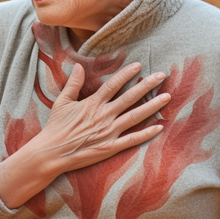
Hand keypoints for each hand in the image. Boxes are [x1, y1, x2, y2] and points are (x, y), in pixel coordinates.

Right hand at [30, 62, 168, 175]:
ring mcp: (109, 132)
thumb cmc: (56, 127)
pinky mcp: (111, 147)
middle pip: (130, 97)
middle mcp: (104, 116)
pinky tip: (160, 127)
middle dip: (147, 85)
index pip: (114, 85)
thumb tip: (80, 66)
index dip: (127, 74)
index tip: (139, 66)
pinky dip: (147, 133)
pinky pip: (132, 139)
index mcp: (92, 103)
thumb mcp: (62, 102)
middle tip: (161, 75)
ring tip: (167, 97)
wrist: (52, 153)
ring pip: (135, 116)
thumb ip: (73, 84)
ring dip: (152, 106)